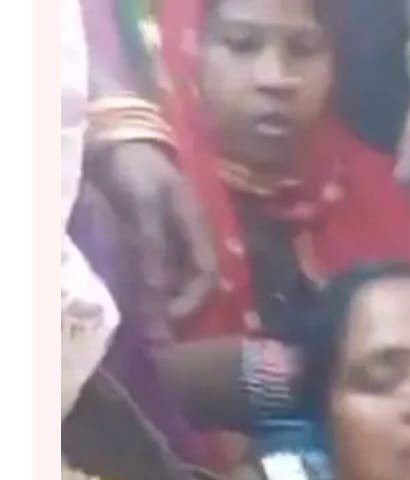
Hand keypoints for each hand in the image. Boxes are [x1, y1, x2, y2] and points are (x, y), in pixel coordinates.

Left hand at [95, 142, 216, 325]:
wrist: (120, 138)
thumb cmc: (137, 168)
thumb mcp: (145, 206)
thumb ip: (153, 247)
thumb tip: (159, 293)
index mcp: (198, 230)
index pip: (206, 277)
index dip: (191, 302)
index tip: (169, 319)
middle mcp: (192, 239)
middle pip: (193, 284)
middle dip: (177, 308)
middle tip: (154, 328)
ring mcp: (175, 239)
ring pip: (177, 280)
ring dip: (163, 300)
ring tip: (144, 317)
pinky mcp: (157, 238)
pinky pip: (160, 270)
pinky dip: (151, 286)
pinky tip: (136, 295)